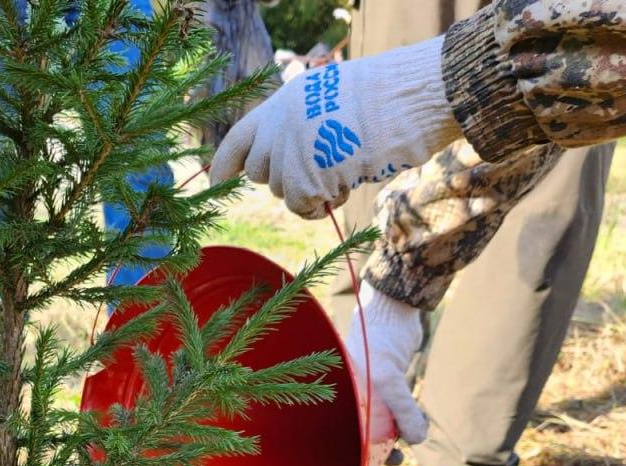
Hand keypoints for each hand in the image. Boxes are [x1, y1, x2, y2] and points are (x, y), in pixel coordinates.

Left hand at [210, 36, 460, 217]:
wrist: (410, 98)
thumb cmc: (382, 99)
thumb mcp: (327, 99)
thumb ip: (297, 125)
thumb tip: (280, 167)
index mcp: (281, 103)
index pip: (238, 137)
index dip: (225, 163)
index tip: (215, 182)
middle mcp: (277, 126)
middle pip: (259, 173)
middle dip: (284, 179)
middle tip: (322, 168)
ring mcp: (288, 151)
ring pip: (281, 193)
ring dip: (308, 192)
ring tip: (343, 169)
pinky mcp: (305, 177)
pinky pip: (300, 207)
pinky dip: (317, 206)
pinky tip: (342, 188)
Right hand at [345, 282, 426, 448]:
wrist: (394, 308)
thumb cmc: (380, 340)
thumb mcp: (388, 379)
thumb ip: (403, 411)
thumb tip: (417, 439)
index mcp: (340, 397)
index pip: (341, 434)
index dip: (354, 453)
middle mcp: (351, 396)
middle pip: (362, 432)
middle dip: (379, 449)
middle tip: (396, 459)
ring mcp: (370, 391)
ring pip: (382, 424)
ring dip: (398, 435)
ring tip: (413, 435)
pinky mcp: (389, 386)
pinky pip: (396, 412)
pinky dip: (408, 420)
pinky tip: (420, 422)